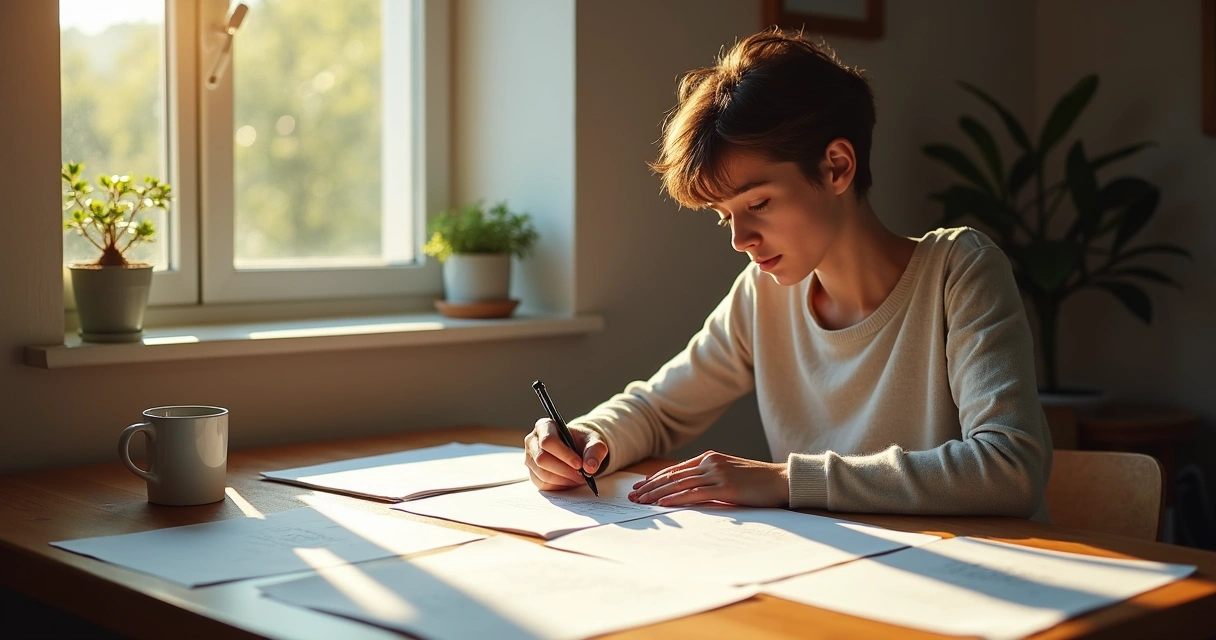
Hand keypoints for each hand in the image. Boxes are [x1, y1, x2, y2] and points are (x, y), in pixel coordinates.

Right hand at [524, 419, 608, 490]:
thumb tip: (590, 467)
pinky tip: (571, 481)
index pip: (548, 441)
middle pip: (542, 459)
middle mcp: (532, 441)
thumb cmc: (582, 441)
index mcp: (544, 426)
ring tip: (579, 478)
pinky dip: (560, 486)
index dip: (564, 454)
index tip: (579, 464)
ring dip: (564, 479)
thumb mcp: (594, 440)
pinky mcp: (533, 474)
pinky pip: (543, 484)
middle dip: (564, 470)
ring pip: (543, 474)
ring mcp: (530, 459)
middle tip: (582, 475)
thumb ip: (595, 451)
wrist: (578, 448)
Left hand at [628, 451, 788, 507]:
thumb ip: (710, 479)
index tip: (640, 487)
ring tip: (641, 501)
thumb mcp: (730, 475)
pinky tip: (663, 504)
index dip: (655, 478)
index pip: (675, 469)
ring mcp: (717, 474)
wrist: (782, 480)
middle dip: (650, 486)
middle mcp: (710, 462)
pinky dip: (676, 499)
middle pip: (672, 475)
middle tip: (633, 496)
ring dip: (657, 494)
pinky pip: (695, 494)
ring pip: (679, 484)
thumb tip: (691, 492)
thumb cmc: (758, 481)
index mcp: (709, 458)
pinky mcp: (726, 488)